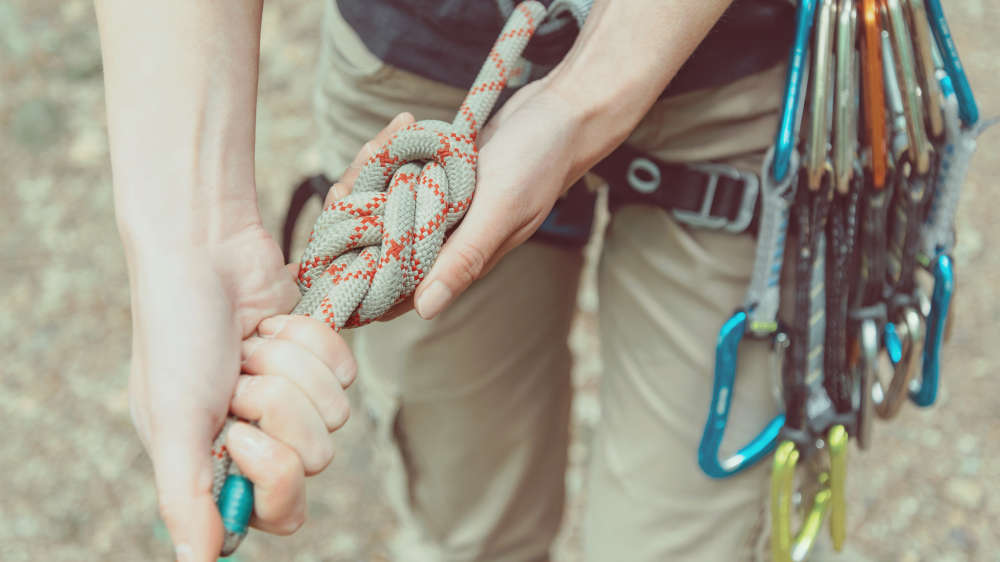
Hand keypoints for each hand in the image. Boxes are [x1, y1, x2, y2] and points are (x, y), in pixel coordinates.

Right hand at [127, 224, 354, 560]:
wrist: (204, 248)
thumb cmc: (176, 331)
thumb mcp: (172, 416)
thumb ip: (186, 494)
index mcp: (214, 461)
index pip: (280, 511)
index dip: (271, 475)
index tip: (237, 434)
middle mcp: (256, 435)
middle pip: (314, 460)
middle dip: (277, 406)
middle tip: (238, 379)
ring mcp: (291, 396)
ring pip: (334, 414)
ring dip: (288, 367)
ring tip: (249, 345)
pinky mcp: (317, 359)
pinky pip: (345, 372)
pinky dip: (309, 340)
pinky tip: (271, 324)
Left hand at [327, 84, 587, 321]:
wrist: (564, 113)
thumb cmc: (538, 162)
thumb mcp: (500, 210)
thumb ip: (465, 257)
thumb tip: (425, 311)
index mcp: (460, 259)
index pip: (397, 287)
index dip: (360, 274)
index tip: (335, 245)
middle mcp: (447, 238)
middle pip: (379, 243)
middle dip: (356, 213)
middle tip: (350, 182)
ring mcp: (441, 207)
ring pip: (384, 205)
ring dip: (371, 174)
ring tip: (380, 142)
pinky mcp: (440, 178)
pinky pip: (400, 174)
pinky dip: (392, 153)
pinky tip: (402, 127)